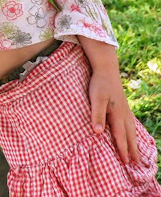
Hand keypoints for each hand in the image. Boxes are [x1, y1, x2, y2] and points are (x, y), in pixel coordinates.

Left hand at [79, 36, 139, 164]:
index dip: (122, 150)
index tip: (126, 163)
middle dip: (132, 151)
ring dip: (134, 143)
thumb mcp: (95, 99)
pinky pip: (130, 123)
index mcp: (117, 115)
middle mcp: (123, 114)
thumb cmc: (99, 84)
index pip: (120, 136)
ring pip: (131, 130)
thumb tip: (97, 132)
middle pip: (129, 136)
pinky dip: (132, 132)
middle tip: (137, 165)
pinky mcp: (123, 105)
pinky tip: (131, 133)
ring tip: (137, 153)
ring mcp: (125, 109)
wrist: (106, 69)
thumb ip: (96, 115)